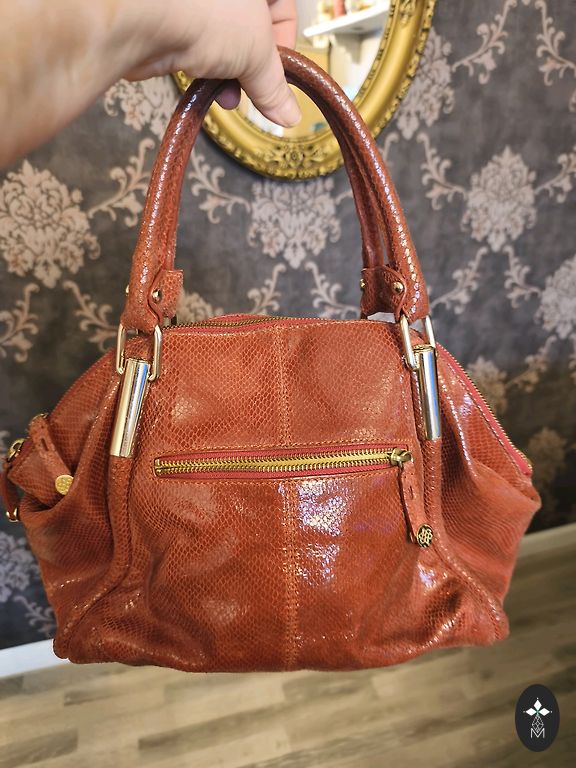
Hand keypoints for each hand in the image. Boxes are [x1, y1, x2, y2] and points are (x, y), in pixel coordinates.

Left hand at [124, 0, 300, 127]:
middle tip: (257, 90)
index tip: (283, 74)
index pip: (283, 7)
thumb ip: (274, 85)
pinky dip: (207, 70)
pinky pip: (199, 46)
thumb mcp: (258, 53)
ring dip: (232, 74)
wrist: (142, 17)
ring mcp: (196, 4)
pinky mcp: (172, 20)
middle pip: (253, 26)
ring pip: (225, 39)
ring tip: (230, 97)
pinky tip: (209, 89)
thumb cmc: (206, 13)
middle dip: (255, 65)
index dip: (286, 40)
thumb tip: (289, 116)